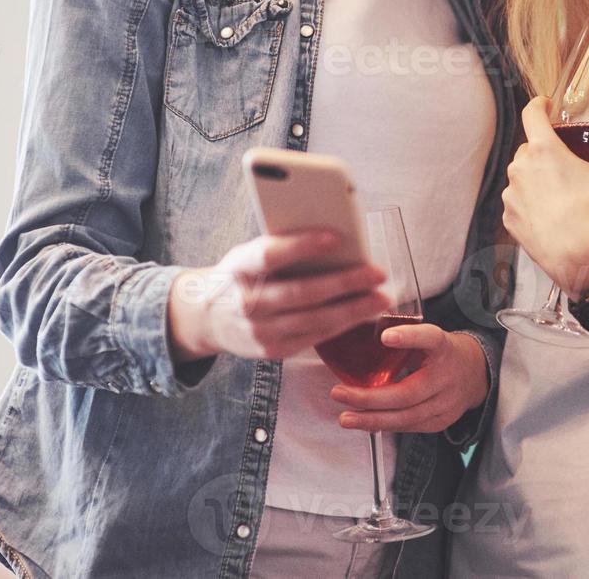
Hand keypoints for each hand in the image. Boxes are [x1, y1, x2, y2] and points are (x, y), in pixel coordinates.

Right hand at [168, 230, 389, 362]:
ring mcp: (259, 331)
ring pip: (314, 320)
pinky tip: (363, 314)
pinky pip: (314, 337)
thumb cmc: (240, 276)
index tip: (335, 237)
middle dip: (344, 282)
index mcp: (238, 269)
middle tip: (376, 273)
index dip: (301, 246)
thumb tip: (334, 239)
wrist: (208, 318)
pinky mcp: (273, 351)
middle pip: (301, 293)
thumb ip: (280, 247)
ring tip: (381, 297)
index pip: (269, 256)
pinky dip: (342, 325)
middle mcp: (247, 303)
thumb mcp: (247, 255)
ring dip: (353, 309)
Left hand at [330, 324, 488, 433]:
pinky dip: (385, 425)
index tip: (385, 337)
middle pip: (408, 392)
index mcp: (443, 347)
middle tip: (340, 393)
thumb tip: (360, 333)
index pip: (430, 339)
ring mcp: (446, 402)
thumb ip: (404, 337)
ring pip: (406, 416)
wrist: (476, 374)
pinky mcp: (441, 421)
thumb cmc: (442, 353)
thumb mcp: (429, 337)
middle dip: (370, 398)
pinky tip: (365, 423)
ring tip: (345, 417)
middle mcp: (446, 376)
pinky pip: (409, 427)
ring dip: (372, 419)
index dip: (409, 337)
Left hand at [502, 96, 588, 296]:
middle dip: (544, 151)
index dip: (539, 105)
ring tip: (559, 190)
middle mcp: (521, 169)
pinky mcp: (509, 219)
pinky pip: (518, 202)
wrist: (578, 258)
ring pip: (522, 176)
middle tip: (565, 161)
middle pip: (529, 147)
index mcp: (543, 150)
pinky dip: (530, 202)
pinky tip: (550, 212)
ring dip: (535, 177)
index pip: (532, 113)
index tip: (545, 104)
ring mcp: (512, 195)